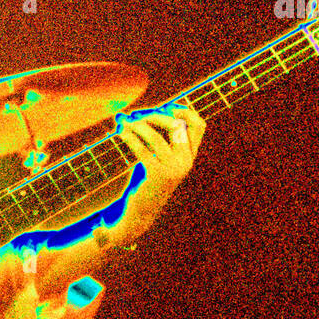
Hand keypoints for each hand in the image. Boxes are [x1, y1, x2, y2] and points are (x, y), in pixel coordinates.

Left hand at [114, 106, 205, 239]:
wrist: (141, 212)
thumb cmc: (147, 180)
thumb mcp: (157, 157)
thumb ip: (157, 137)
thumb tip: (136, 114)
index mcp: (190, 156)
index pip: (199, 126)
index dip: (185, 111)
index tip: (167, 107)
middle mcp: (186, 161)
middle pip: (175, 125)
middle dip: (153, 115)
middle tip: (134, 116)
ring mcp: (172, 168)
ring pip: (155, 135)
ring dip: (137, 125)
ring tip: (124, 124)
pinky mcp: (156, 174)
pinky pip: (141, 148)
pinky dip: (129, 137)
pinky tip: (119, 133)